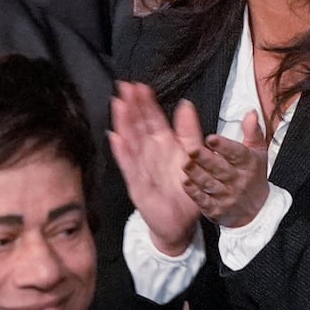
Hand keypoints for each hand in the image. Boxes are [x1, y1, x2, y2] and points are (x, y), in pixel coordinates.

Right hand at [108, 83, 203, 254]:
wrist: (181, 223)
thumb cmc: (186, 190)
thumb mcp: (194, 156)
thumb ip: (189, 131)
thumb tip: (186, 104)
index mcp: (164, 145)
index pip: (152, 119)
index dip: (146, 103)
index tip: (140, 85)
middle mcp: (150, 153)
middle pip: (138, 126)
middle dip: (131, 106)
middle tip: (124, 87)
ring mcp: (141, 168)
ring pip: (131, 142)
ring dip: (124, 123)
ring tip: (118, 105)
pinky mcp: (138, 186)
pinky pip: (129, 167)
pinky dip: (122, 153)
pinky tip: (116, 138)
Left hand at [183, 111, 270, 227]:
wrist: (256, 211)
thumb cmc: (254, 177)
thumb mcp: (258, 153)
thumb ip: (253, 132)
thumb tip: (251, 113)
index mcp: (248, 164)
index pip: (238, 154)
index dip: (225, 146)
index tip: (211, 138)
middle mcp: (238, 180)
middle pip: (221, 169)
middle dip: (206, 159)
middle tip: (192, 149)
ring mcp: (227, 196)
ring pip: (210, 184)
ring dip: (197, 174)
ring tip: (186, 164)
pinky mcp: (216, 209)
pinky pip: (204, 201)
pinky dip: (194, 193)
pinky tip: (186, 183)